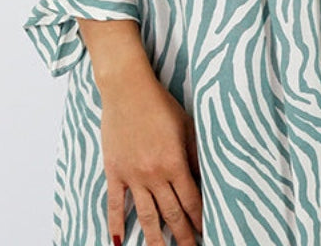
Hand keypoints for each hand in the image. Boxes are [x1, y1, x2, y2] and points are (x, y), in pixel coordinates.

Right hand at [99, 73, 202, 245]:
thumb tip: (205, 178)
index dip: (200, 218)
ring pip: (146, 216)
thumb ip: (195, 155)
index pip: (191, 200)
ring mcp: (132, 175)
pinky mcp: (114, 171)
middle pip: (171, 214)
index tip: (206, 231)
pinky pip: (115, 204)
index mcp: (175, 162)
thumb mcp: (186, 126)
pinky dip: (116, 225)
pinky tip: (120, 243)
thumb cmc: (159, 103)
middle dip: (183, 235)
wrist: (126, 89)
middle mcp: (154, 174)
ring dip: (155, 239)